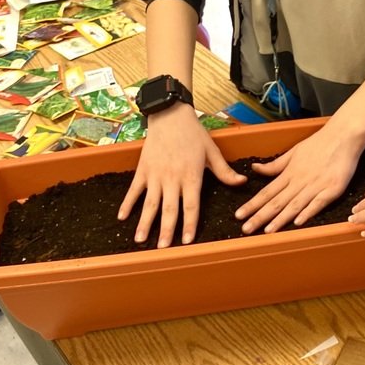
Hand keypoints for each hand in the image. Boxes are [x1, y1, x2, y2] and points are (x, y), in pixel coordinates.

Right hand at [118, 103, 245, 246]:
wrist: (170, 114)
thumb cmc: (194, 133)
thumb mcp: (212, 151)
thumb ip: (225, 171)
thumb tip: (242, 182)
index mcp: (191, 175)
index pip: (191, 206)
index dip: (189, 225)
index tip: (187, 242)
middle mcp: (172, 178)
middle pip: (169, 209)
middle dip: (166, 231)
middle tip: (163, 249)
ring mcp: (155, 174)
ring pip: (149, 204)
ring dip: (145, 223)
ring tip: (140, 241)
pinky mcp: (143, 169)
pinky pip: (134, 190)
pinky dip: (127, 203)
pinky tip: (121, 217)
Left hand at [236, 124, 361, 233]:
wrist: (343, 135)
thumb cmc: (319, 143)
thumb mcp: (293, 151)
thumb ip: (275, 165)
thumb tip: (255, 168)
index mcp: (290, 172)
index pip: (267, 192)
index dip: (253, 204)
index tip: (239, 215)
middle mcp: (300, 180)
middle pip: (277, 201)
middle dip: (260, 216)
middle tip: (246, 229)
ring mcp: (316, 186)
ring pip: (295, 205)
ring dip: (280, 219)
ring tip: (267, 231)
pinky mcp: (332, 189)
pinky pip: (318, 203)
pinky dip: (308, 212)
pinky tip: (298, 222)